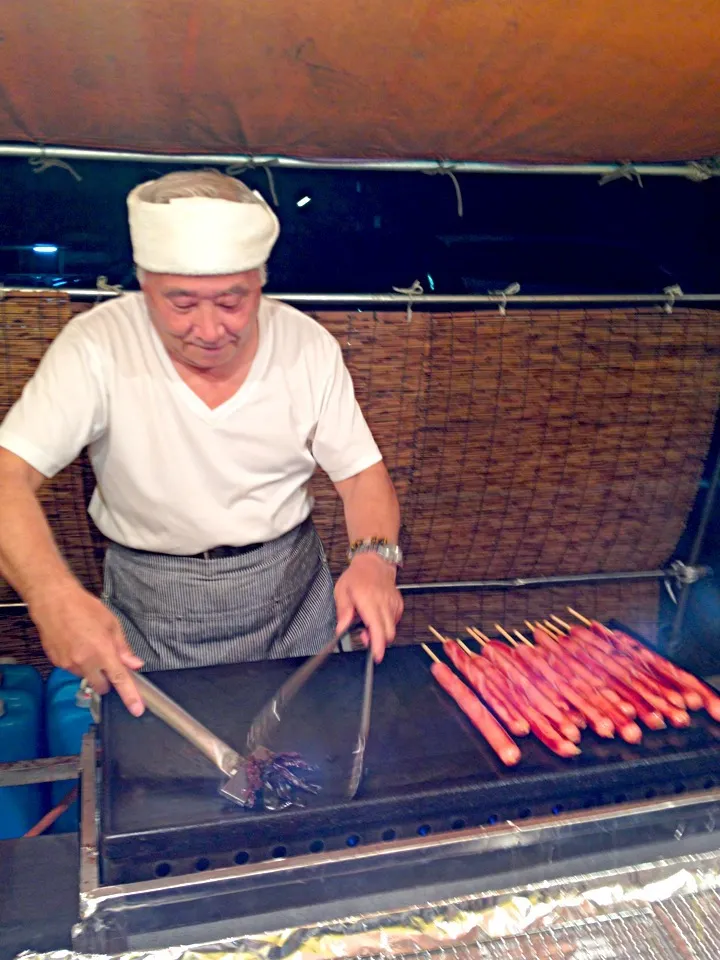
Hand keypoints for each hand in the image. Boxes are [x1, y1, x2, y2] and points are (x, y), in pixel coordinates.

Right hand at [29, 580, 144, 715]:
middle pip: (102, 686)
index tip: (137, 709)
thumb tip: (134, 664)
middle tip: (108, 662)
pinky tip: (76, 645)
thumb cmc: (83, 607)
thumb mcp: (112, 623)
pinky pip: (73, 670)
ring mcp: (69, 664)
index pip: (119, 680)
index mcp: (102, 651)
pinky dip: (78, 663)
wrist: (53, 601)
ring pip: (86, 678)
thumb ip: (123, 648)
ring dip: (91, 669)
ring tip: (88, 645)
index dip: (130, 696)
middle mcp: (85, 662)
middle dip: (107, 679)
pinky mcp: (57, 663)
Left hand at [334, 553, 403, 662]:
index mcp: (368, 600)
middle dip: (377, 640)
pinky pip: (395, 621)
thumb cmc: (357, 576)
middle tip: (363, 634)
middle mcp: (384, 603)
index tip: (376, 656)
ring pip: (392, 628)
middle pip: (388, 633)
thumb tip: (341, 629)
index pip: (376, 627)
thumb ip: (343, 611)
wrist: (374, 563)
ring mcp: (393, 603)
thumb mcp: (342, 591)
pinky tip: (377, 615)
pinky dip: (386, 624)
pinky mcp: (398, 604)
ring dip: (381, 632)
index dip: (378, 644)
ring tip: (367, 622)